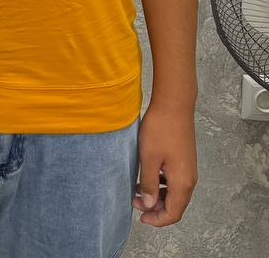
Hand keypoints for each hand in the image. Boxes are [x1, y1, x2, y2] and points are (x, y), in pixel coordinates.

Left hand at [133, 101, 196, 225]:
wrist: (174, 104)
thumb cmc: (161, 129)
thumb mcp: (149, 158)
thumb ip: (148, 184)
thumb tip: (149, 205)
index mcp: (182, 182)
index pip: (173, 213)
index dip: (157, 220)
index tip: (141, 217)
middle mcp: (189, 179)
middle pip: (175, 204)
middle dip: (155, 208)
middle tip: (135, 202)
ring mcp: (188, 168)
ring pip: (174, 192)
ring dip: (157, 195)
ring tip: (137, 189)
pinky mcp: (184, 159)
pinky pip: (174, 180)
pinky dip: (161, 184)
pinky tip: (146, 176)